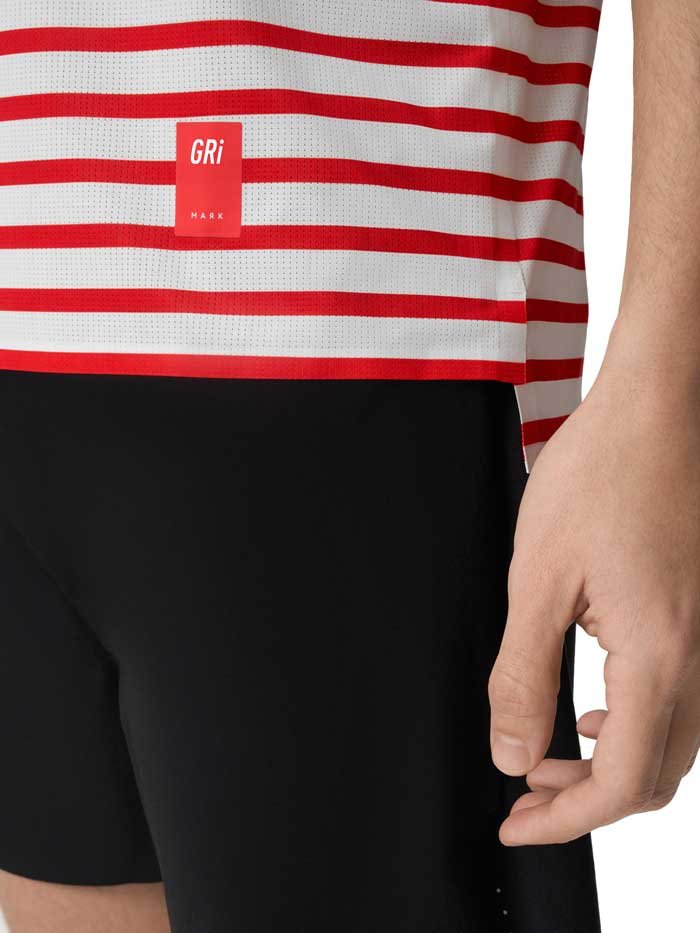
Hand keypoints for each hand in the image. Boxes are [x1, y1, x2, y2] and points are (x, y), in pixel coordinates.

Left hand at [488, 324, 699, 844]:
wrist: (659, 408)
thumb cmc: (600, 475)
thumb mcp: (538, 579)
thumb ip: (523, 674)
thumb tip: (511, 753)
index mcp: (659, 656)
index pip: (622, 782)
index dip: (566, 818)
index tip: (516, 823)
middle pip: (657, 776)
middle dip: (588, 798)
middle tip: (525, 792)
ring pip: (675, 742)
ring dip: (613, 762)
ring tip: (550, 752)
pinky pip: (683, 699)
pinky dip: (638, 722)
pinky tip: (596, 703)